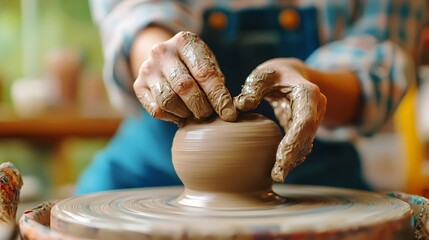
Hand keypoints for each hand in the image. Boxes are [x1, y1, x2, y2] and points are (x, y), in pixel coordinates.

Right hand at [133, 31, 236, 124]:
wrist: (164, 58)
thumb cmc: (193, 64)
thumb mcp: (208, 63)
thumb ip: (217, 82)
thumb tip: (226, 109)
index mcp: (185, 41)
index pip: (204, 73)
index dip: (218, 96)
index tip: (229, 113)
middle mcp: (162, 51)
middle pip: (184, 87)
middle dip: (201, 107)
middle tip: (208, 114)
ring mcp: (147, 68)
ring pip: (168, 100)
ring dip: (186, 113)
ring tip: (195, 113)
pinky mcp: (138, 85)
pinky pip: (157, 110)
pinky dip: (172, 117)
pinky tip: (180, 114)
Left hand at [234, 59, 326, 181]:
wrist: (290, 74)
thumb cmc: (274, 74)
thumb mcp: (263, 74)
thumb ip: (253, 88)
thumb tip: (242, 106)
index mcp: (308, 94)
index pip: (304, 122)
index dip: (294, 142)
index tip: (281, 160)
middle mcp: (316, 108)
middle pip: (307, 137)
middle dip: (293, 157)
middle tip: (278, 175)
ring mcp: (314, 119)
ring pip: (306, 144)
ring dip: (293, 161)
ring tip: (277, 175)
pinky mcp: (306, 128)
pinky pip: (301, 144)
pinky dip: (292, 156)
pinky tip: (281, 168)